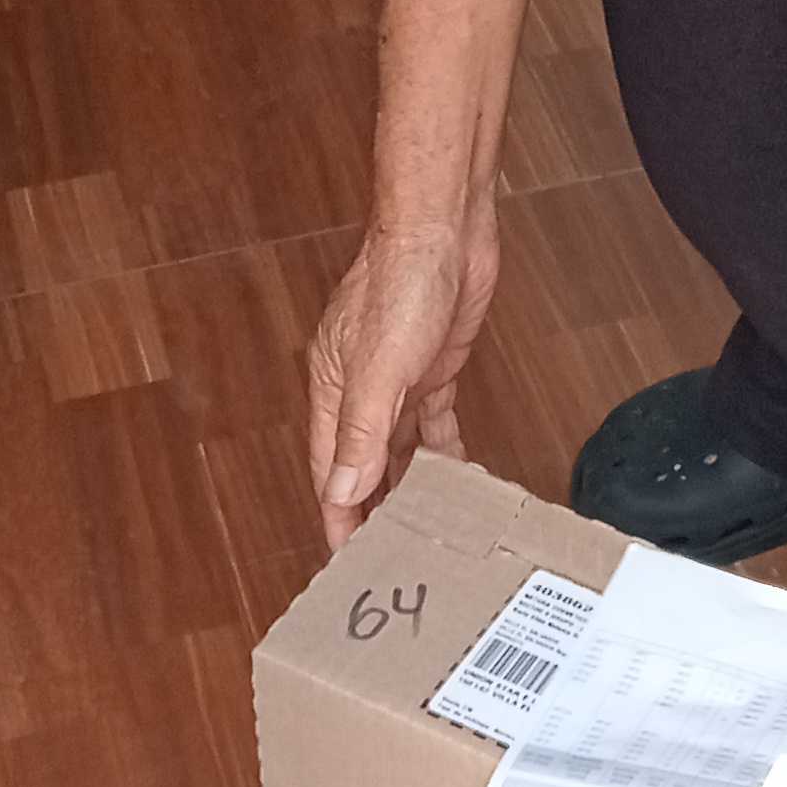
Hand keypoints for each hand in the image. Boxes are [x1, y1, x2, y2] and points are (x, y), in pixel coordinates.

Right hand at [304, 204, 501, 547]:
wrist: (445, 228)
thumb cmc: (402, 282)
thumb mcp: (379, 368)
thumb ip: (360, 432)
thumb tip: (341, 491)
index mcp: (334, 389)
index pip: (331, 470)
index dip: (338, 515)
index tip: (346, 558)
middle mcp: (362, 389)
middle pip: (363, 464)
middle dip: (372, 508)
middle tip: (390, 556)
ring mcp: (399, 378)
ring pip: (398, 448)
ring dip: (408, 484)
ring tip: (422, 530)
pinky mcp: (434, 367)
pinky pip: (433, 423)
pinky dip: (442, 451)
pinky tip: (455, 476)